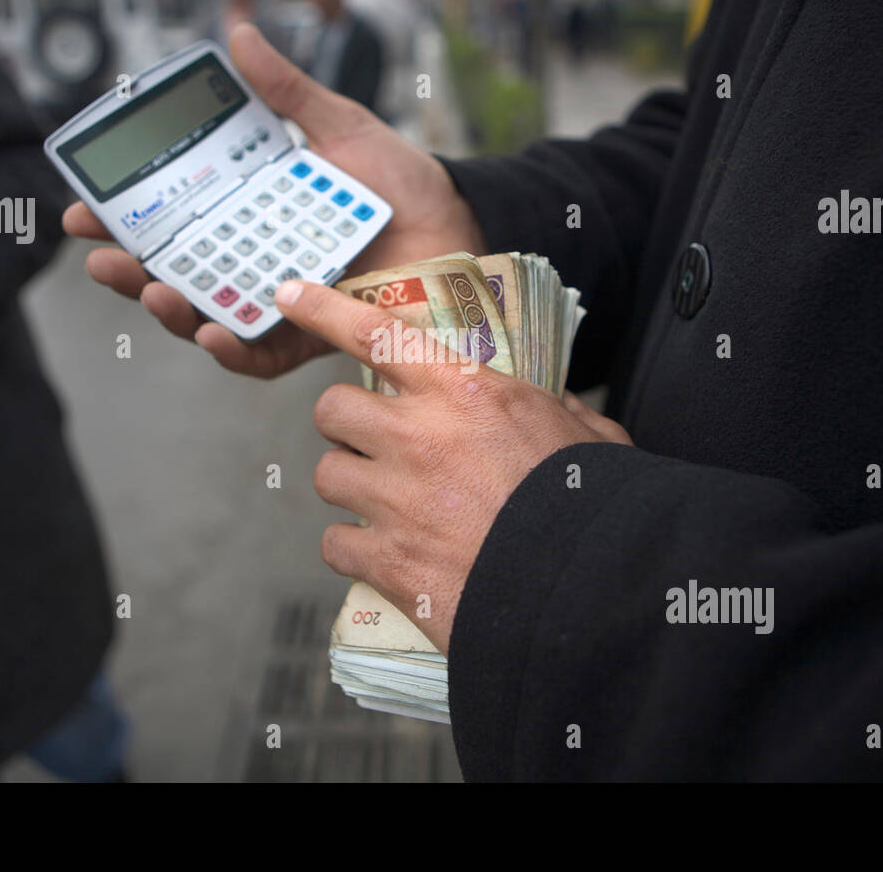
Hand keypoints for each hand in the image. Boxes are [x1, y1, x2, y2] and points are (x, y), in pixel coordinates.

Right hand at [63, 22, 485, 377]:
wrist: (458, 226)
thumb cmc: (402, 182)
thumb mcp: (339, 127)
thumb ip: (287, 92)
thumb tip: (239, 36)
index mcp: (249, 210)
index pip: (174, 217)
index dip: (127, 217)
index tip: (86, 207)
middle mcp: (255, 258)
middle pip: (175, 271)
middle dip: (129, 268)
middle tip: (101, 256)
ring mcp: (278, 300)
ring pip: (205, 316)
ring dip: (169, 309)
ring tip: (151, 289)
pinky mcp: (309, 336)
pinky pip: (261, 354)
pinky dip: (232, 348)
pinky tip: (212, 331)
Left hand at [276, 280, 632, 654]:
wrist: (589, 588)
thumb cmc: (594, 507)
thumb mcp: (588, 434)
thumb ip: (557, 408)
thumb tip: (554, 402)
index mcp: (464, 392)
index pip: (375, 331)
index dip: (323, 309)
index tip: (289, 294)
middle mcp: (418, 437)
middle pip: (332, 409)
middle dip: (347, 425)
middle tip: (377, 443)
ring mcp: (396, 501)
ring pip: (327, 475)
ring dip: (352, 487)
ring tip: (390, 504)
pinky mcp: (388, 562)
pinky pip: (336, 544)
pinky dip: (356, 551)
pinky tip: (389, 556)